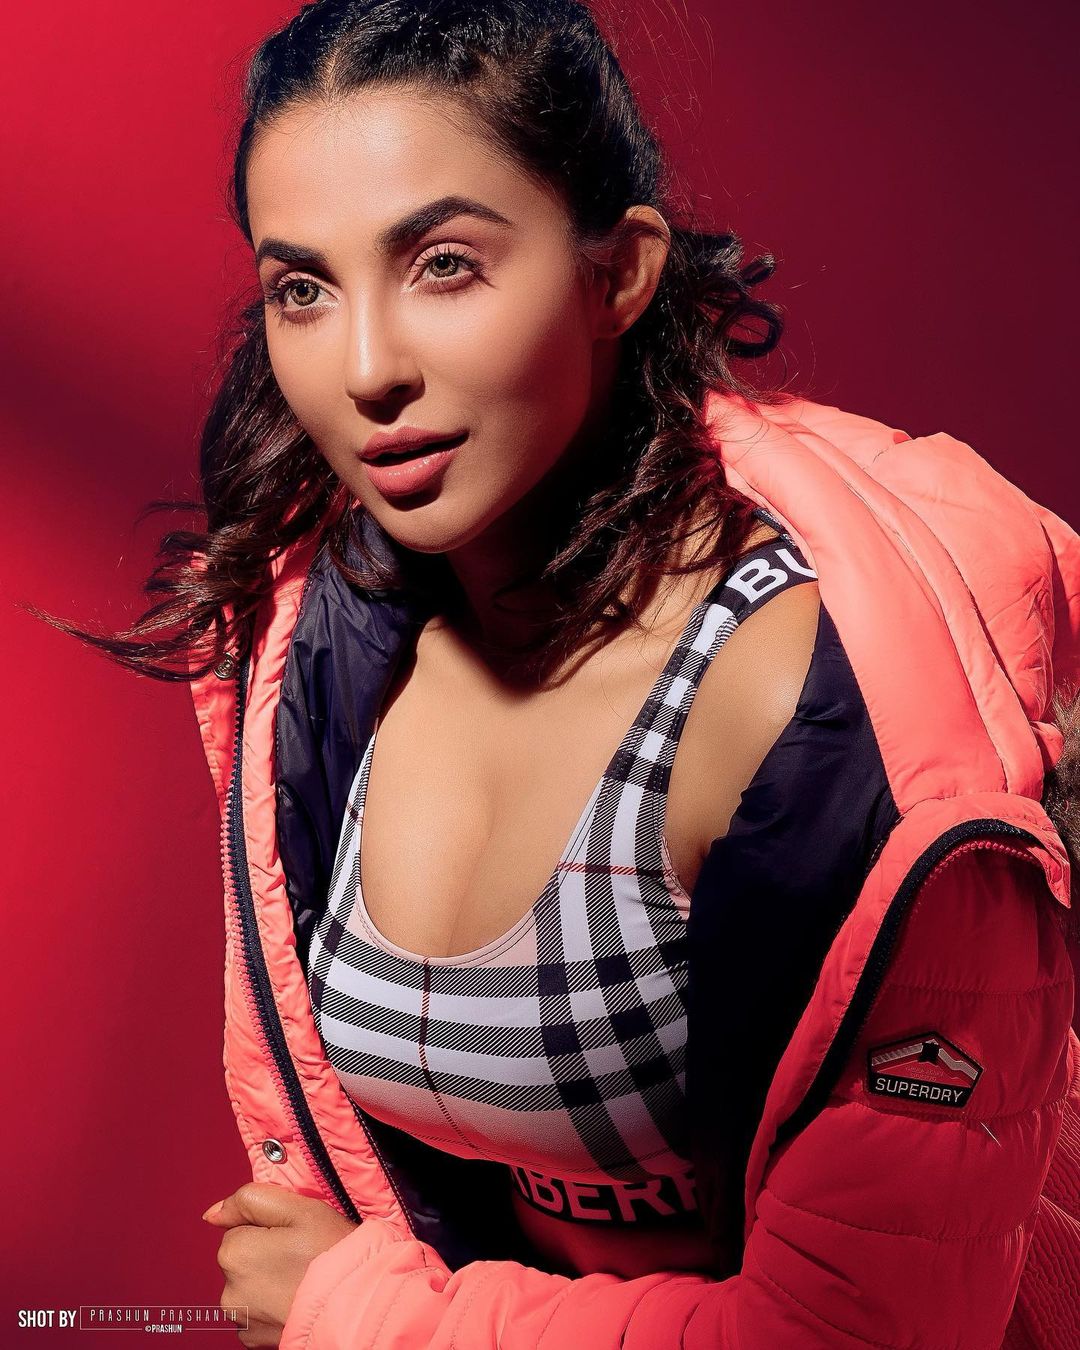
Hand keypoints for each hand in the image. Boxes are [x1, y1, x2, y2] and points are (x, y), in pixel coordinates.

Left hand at [202, 1182, 358, 1347]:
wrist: (357, 1304)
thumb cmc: (331, 1253)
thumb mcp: (299, 1208)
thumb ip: (251, 1200)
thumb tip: (213, 1213)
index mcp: (234, 1252)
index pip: (239, 1227)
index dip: (269, 1226)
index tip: (294, 1234)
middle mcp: (229, 1290)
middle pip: (242, 1256)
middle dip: (265, 1252)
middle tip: (301, 1255)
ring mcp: (241, 1318)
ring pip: (249, 1284)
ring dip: (267, 1280)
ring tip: (301, 1279)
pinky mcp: (254, 1340)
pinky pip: (255, 1311)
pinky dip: (271, 1305)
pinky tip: (295, 1299)